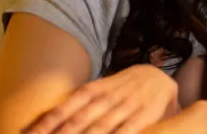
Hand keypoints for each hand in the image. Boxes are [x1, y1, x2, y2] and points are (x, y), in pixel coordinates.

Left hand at [23, 64, 179, 133]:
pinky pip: (126, 131)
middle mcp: (108, 97)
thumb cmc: (123, 89)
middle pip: (78, 120)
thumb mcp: (101, 90)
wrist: (159, 78)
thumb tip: (47, 121)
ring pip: (99, 127)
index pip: (66, 107)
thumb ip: (80, 103)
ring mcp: (126, 106)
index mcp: (94, 90)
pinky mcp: (144, 115)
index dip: (47, 123)